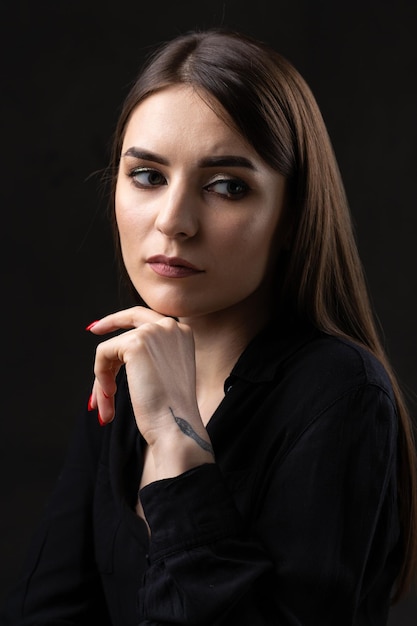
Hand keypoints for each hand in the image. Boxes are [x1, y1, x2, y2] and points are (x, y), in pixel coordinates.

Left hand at [87, 306, 213, 475]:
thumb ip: (150, 356)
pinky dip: (101, 377)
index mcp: (183, 333)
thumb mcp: (166, 374)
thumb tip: (115, 356)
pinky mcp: (135, 343)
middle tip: (93, 329)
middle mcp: (171, 326)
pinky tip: (110, 397)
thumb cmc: (170, 410)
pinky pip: (103, 354)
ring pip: (113, 347)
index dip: (123, 319)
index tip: (102, 326)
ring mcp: (154, 332)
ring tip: (107, 406)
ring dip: (104, 378)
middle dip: (109, 325)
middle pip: (130, 321)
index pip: (147, 316)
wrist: (175, 425)